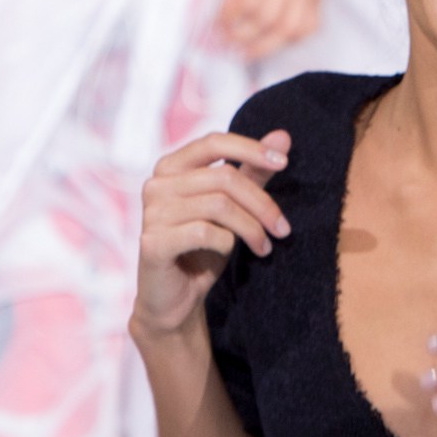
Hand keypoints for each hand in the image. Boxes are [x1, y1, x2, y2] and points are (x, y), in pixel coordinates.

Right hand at [134, 130, 292, 339]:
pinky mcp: (153, 242)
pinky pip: (205, 233)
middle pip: (224, 178)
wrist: (175, 299)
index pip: (214, 142)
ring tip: (264, 246)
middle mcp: (156, 184)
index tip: (284, 163)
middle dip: (262, 203)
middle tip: (283, 229)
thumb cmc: (203, 249)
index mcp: (171, 167)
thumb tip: (283, 136)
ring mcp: (152, 213)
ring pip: (219, 206)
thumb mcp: (232, 209)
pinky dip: (226, 243)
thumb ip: (252, 173)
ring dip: (251, 228)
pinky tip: (228, 254)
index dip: (251, 148)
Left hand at [218, 0, 325, 57]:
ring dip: (266, 46)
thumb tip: (229, 14)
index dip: (230, 19)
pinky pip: (308, 26)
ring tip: (247, 52)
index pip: (248, 1)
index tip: (219, 24)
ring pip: (289, 29)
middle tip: (228, 42)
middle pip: (267, 19)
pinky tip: (275, 40)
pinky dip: (291, 39)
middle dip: (243, 36)